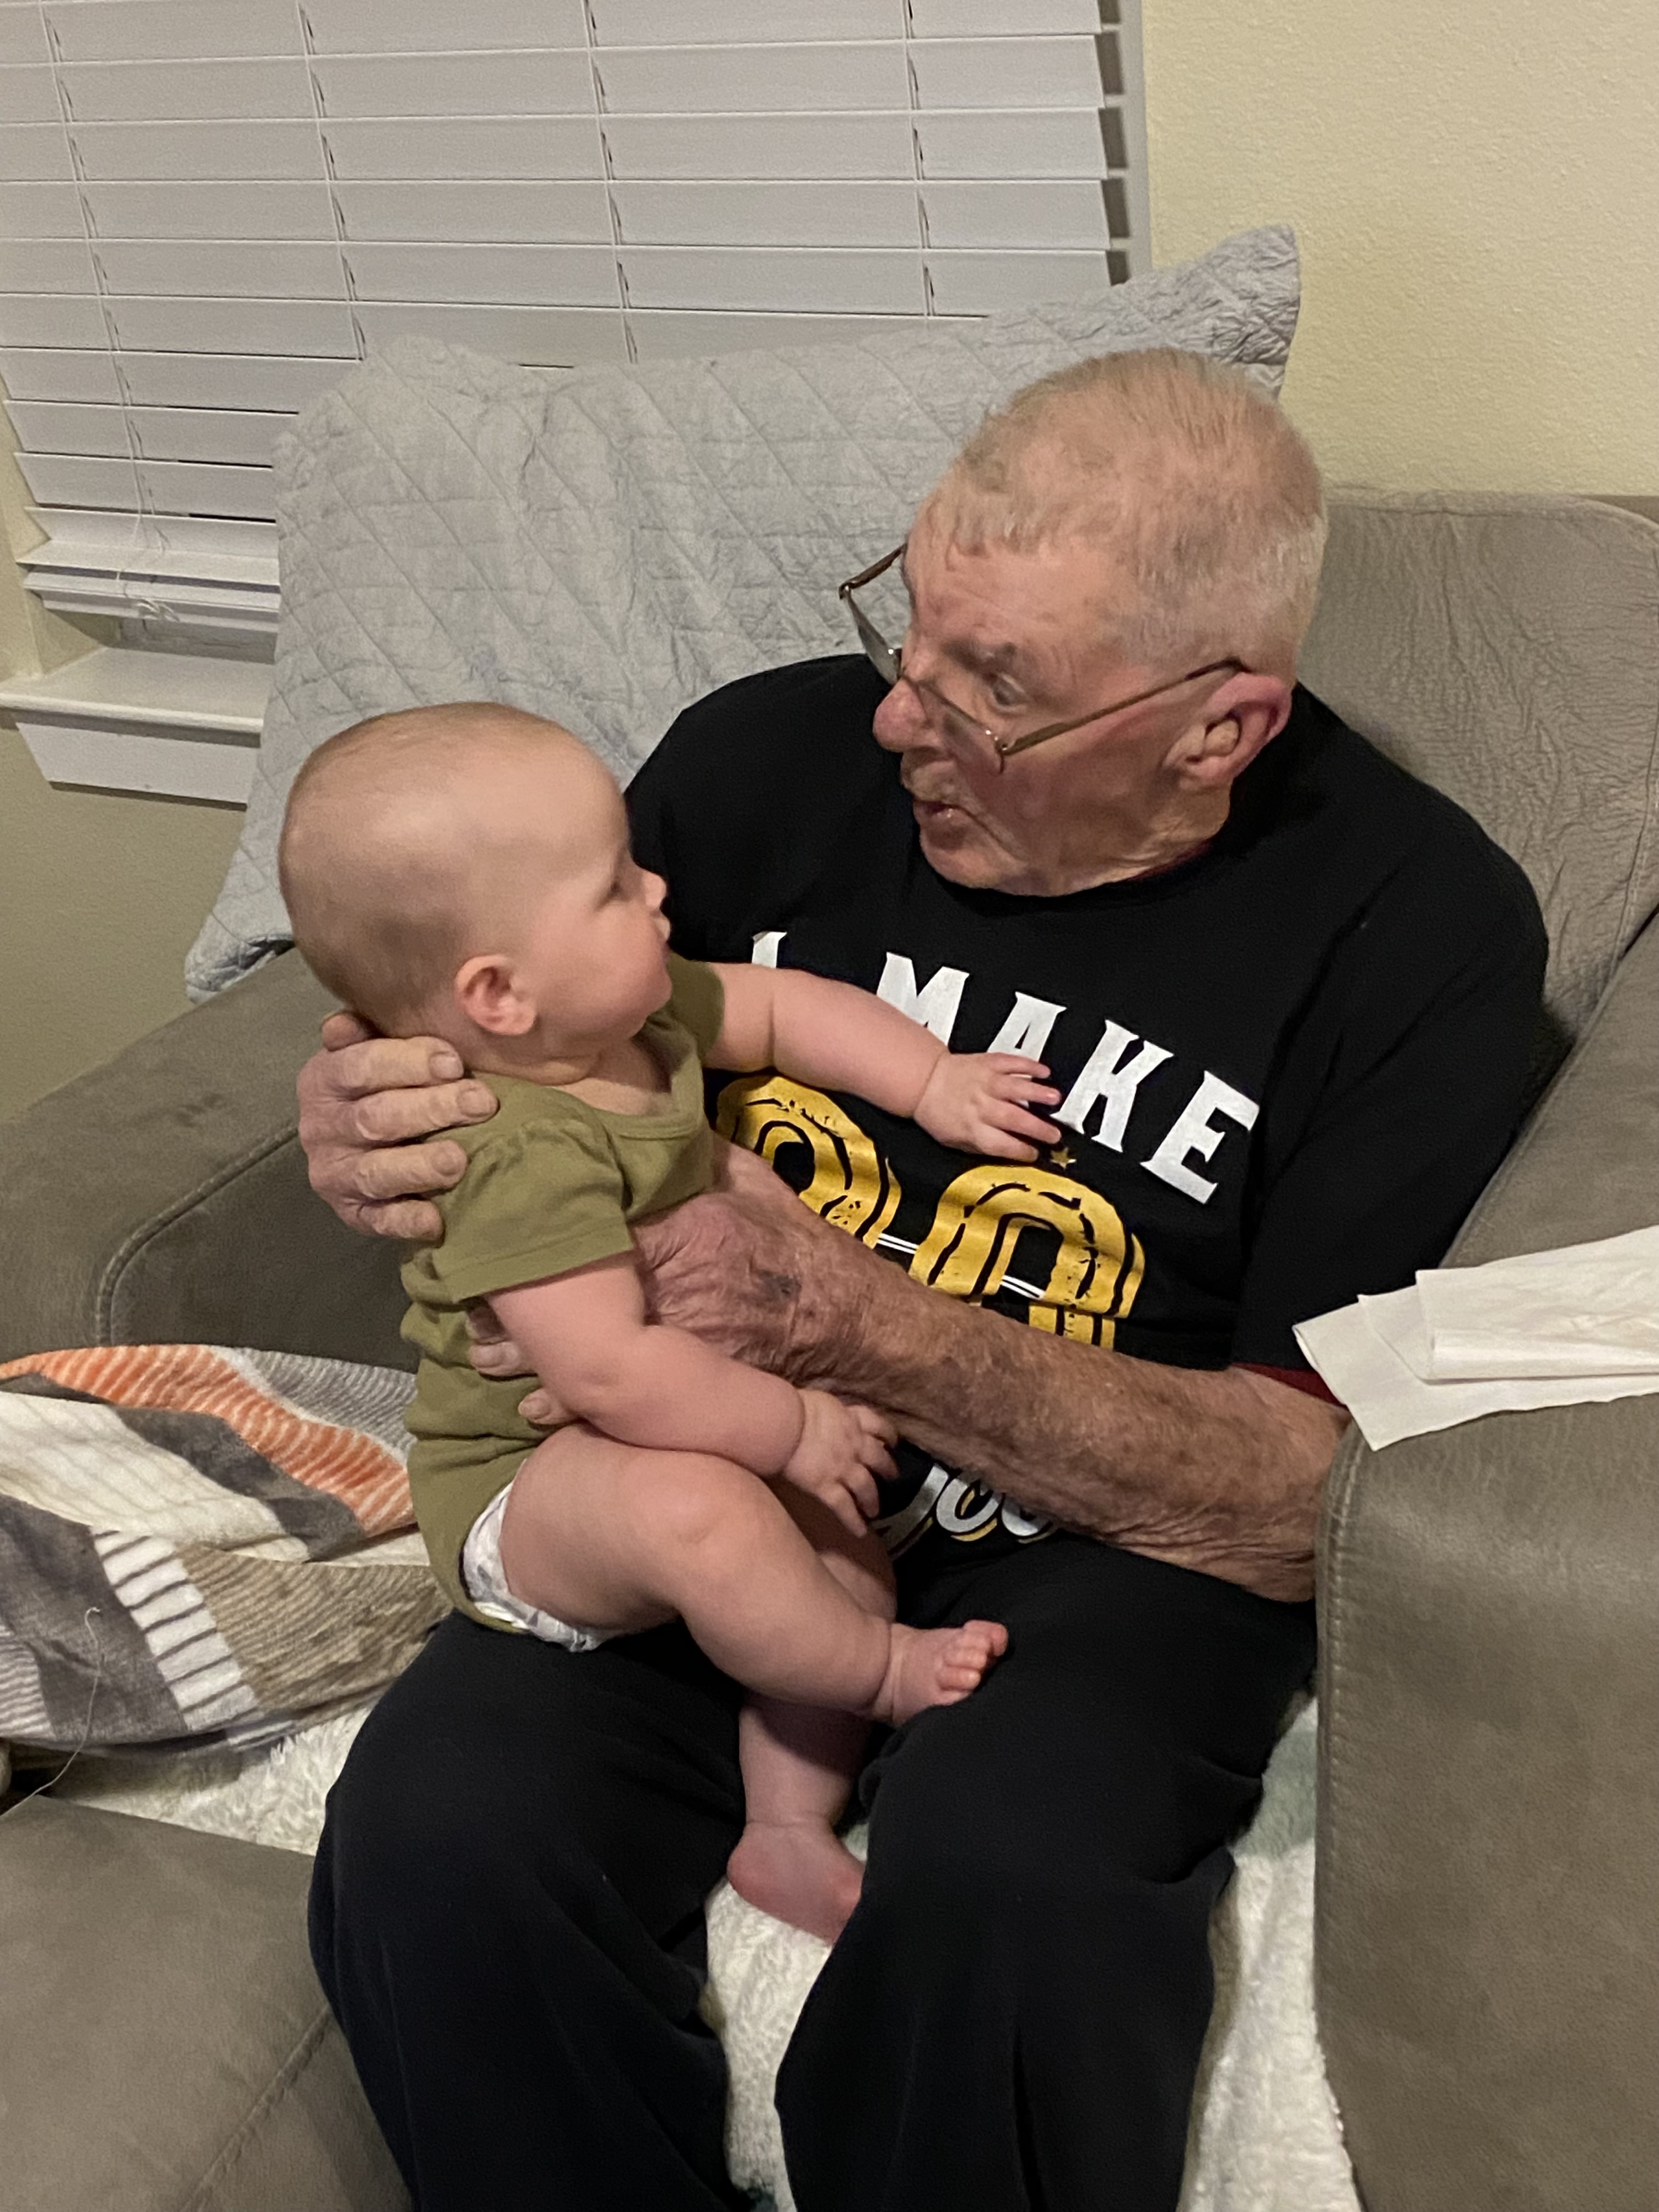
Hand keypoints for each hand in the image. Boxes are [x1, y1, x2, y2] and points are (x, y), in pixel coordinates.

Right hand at [297, 1009, 496, 1239]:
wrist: (368, 1142)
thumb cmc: (389, 1083)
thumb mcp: (376, 1047)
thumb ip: (370, 1029)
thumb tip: (348, 1022)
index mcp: (323, 1079)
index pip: (359, 1066)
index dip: (407, 1063)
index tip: (453, 1062)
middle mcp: (321, 1128)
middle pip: (374, 1118)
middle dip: (431, 1109)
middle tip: (481, 1103)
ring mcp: (336, 1174)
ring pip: (375, 1171)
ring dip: (418, 1165)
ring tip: (458, 1160)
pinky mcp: (354, 1214)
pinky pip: (379, 1221)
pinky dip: (407, 1221)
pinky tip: (437, 1219)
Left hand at [467, 1148, 892, 1405]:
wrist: (852, 1330)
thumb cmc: (797, 1251)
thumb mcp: (747, 1179)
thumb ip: (688, 1151)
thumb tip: (642, 1108)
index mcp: (676, 1221)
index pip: (575, 1210)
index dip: (516, 1211)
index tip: (474, 1202)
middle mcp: (661, 1282)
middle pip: (551, 1283)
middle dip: (494, 1284)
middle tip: (448, 1276)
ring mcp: (662, 1341)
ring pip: (559, 1346)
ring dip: (512, 1345)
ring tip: (472, 1335)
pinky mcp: (669, 1389)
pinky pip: (591, 1398)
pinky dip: (553, 1401)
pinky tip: (524, 1398)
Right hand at [780, 1390, 895, 1535]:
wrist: (783, 1423)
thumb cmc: (793, 1406)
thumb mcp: (821, 1401)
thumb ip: (830, 1412)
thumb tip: (826, 1414)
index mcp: (852, 1419)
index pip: (877, 1425)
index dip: (887, 1434)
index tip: (892, 1441)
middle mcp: (854, 1445)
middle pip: (878, 1459)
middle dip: (887, 1468)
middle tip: (892, 1477)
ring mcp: (843, 1468)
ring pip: (866, 1487)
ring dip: (872, 1499)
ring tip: (875, 1510)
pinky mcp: (827, 1487)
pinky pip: (845, 1508)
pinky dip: (854, 1521)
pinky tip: (860, 1532)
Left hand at [914, 1052, 1062, 1161]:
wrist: (923, 1080)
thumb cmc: (938, 1113)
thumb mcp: (954, 1141)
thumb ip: (982, 1147)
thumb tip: (1011, 1153)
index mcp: (973, 1130)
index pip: (1004, 1144)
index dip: (1023, 1151)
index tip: (1036, 1153)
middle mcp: (981, 1107)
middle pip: (1015, 1119)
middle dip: (1039, 1128)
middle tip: (1055, 1134)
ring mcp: (986, 1082)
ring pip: (1016, 1088)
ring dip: (1038, 1094)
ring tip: (1055, 1099)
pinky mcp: (988, 1063)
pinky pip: (1012, 1063)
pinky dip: (1029, 1066)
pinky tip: (1044, 1072)